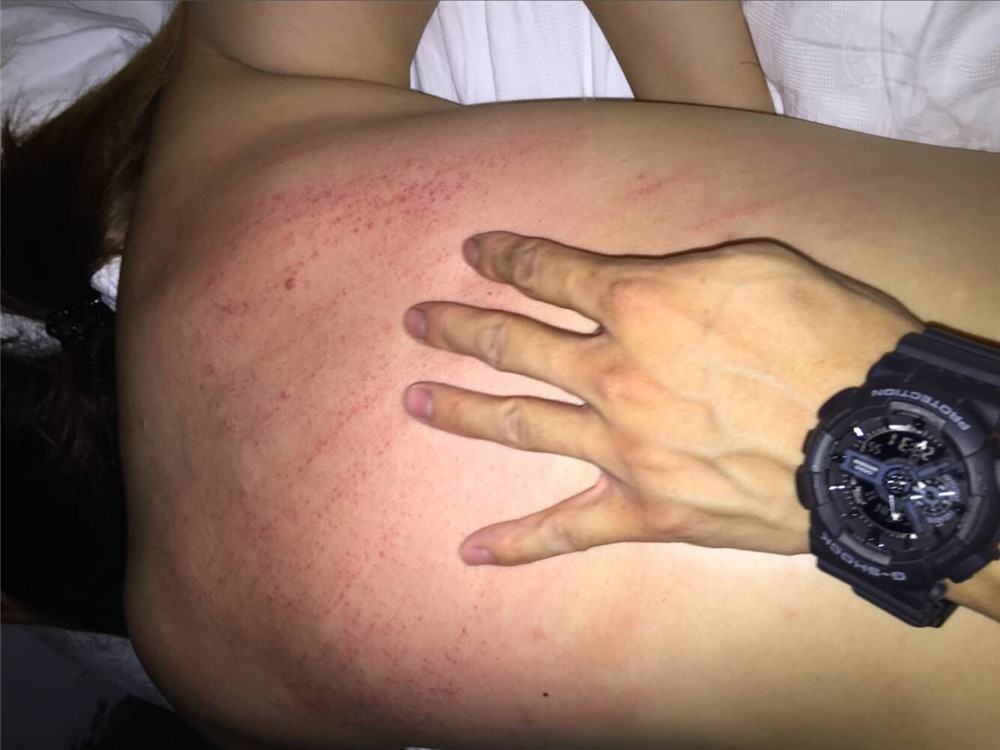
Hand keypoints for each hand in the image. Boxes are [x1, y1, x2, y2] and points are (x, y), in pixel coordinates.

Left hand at [402, 232, 922, 565]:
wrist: (873, 442)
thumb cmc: (830, 338)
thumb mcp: (759, 266)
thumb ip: (683, 270)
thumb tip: (644, 280)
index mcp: (639, 304)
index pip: (550, 273)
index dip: (506, 257)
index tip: (474, 251)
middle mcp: (613, 374)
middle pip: (515, 344)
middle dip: (460, 327)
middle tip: (418, 319)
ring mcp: (621, 448)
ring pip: (521, 424)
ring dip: (460, 411)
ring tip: (412, 400)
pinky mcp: (646, 511)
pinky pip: (568, 528)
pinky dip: (518, 542)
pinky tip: (471, 551)